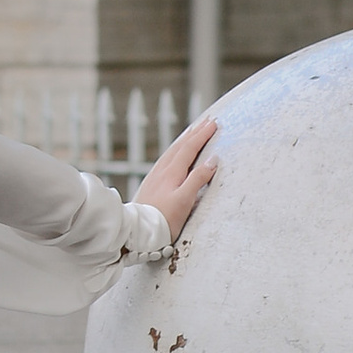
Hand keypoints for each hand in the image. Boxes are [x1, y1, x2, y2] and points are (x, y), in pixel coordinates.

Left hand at [137, 113, 218, 237]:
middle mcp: (162, 170)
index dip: (202, 135)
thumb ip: (198, 179)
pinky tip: (174, 154)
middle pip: (181, 146)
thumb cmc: (164, 219)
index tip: (214, 124)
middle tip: (207, 121)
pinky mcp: (152, 183)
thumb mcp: (185, 200)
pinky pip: (166, 159)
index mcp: (172, 172)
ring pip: (172, 151)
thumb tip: (212, 160)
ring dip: (184, 139)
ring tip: (193, 131)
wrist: (138, 231)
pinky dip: (175, 150)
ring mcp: (155, 176)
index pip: (190, 148)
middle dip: (195, 132)